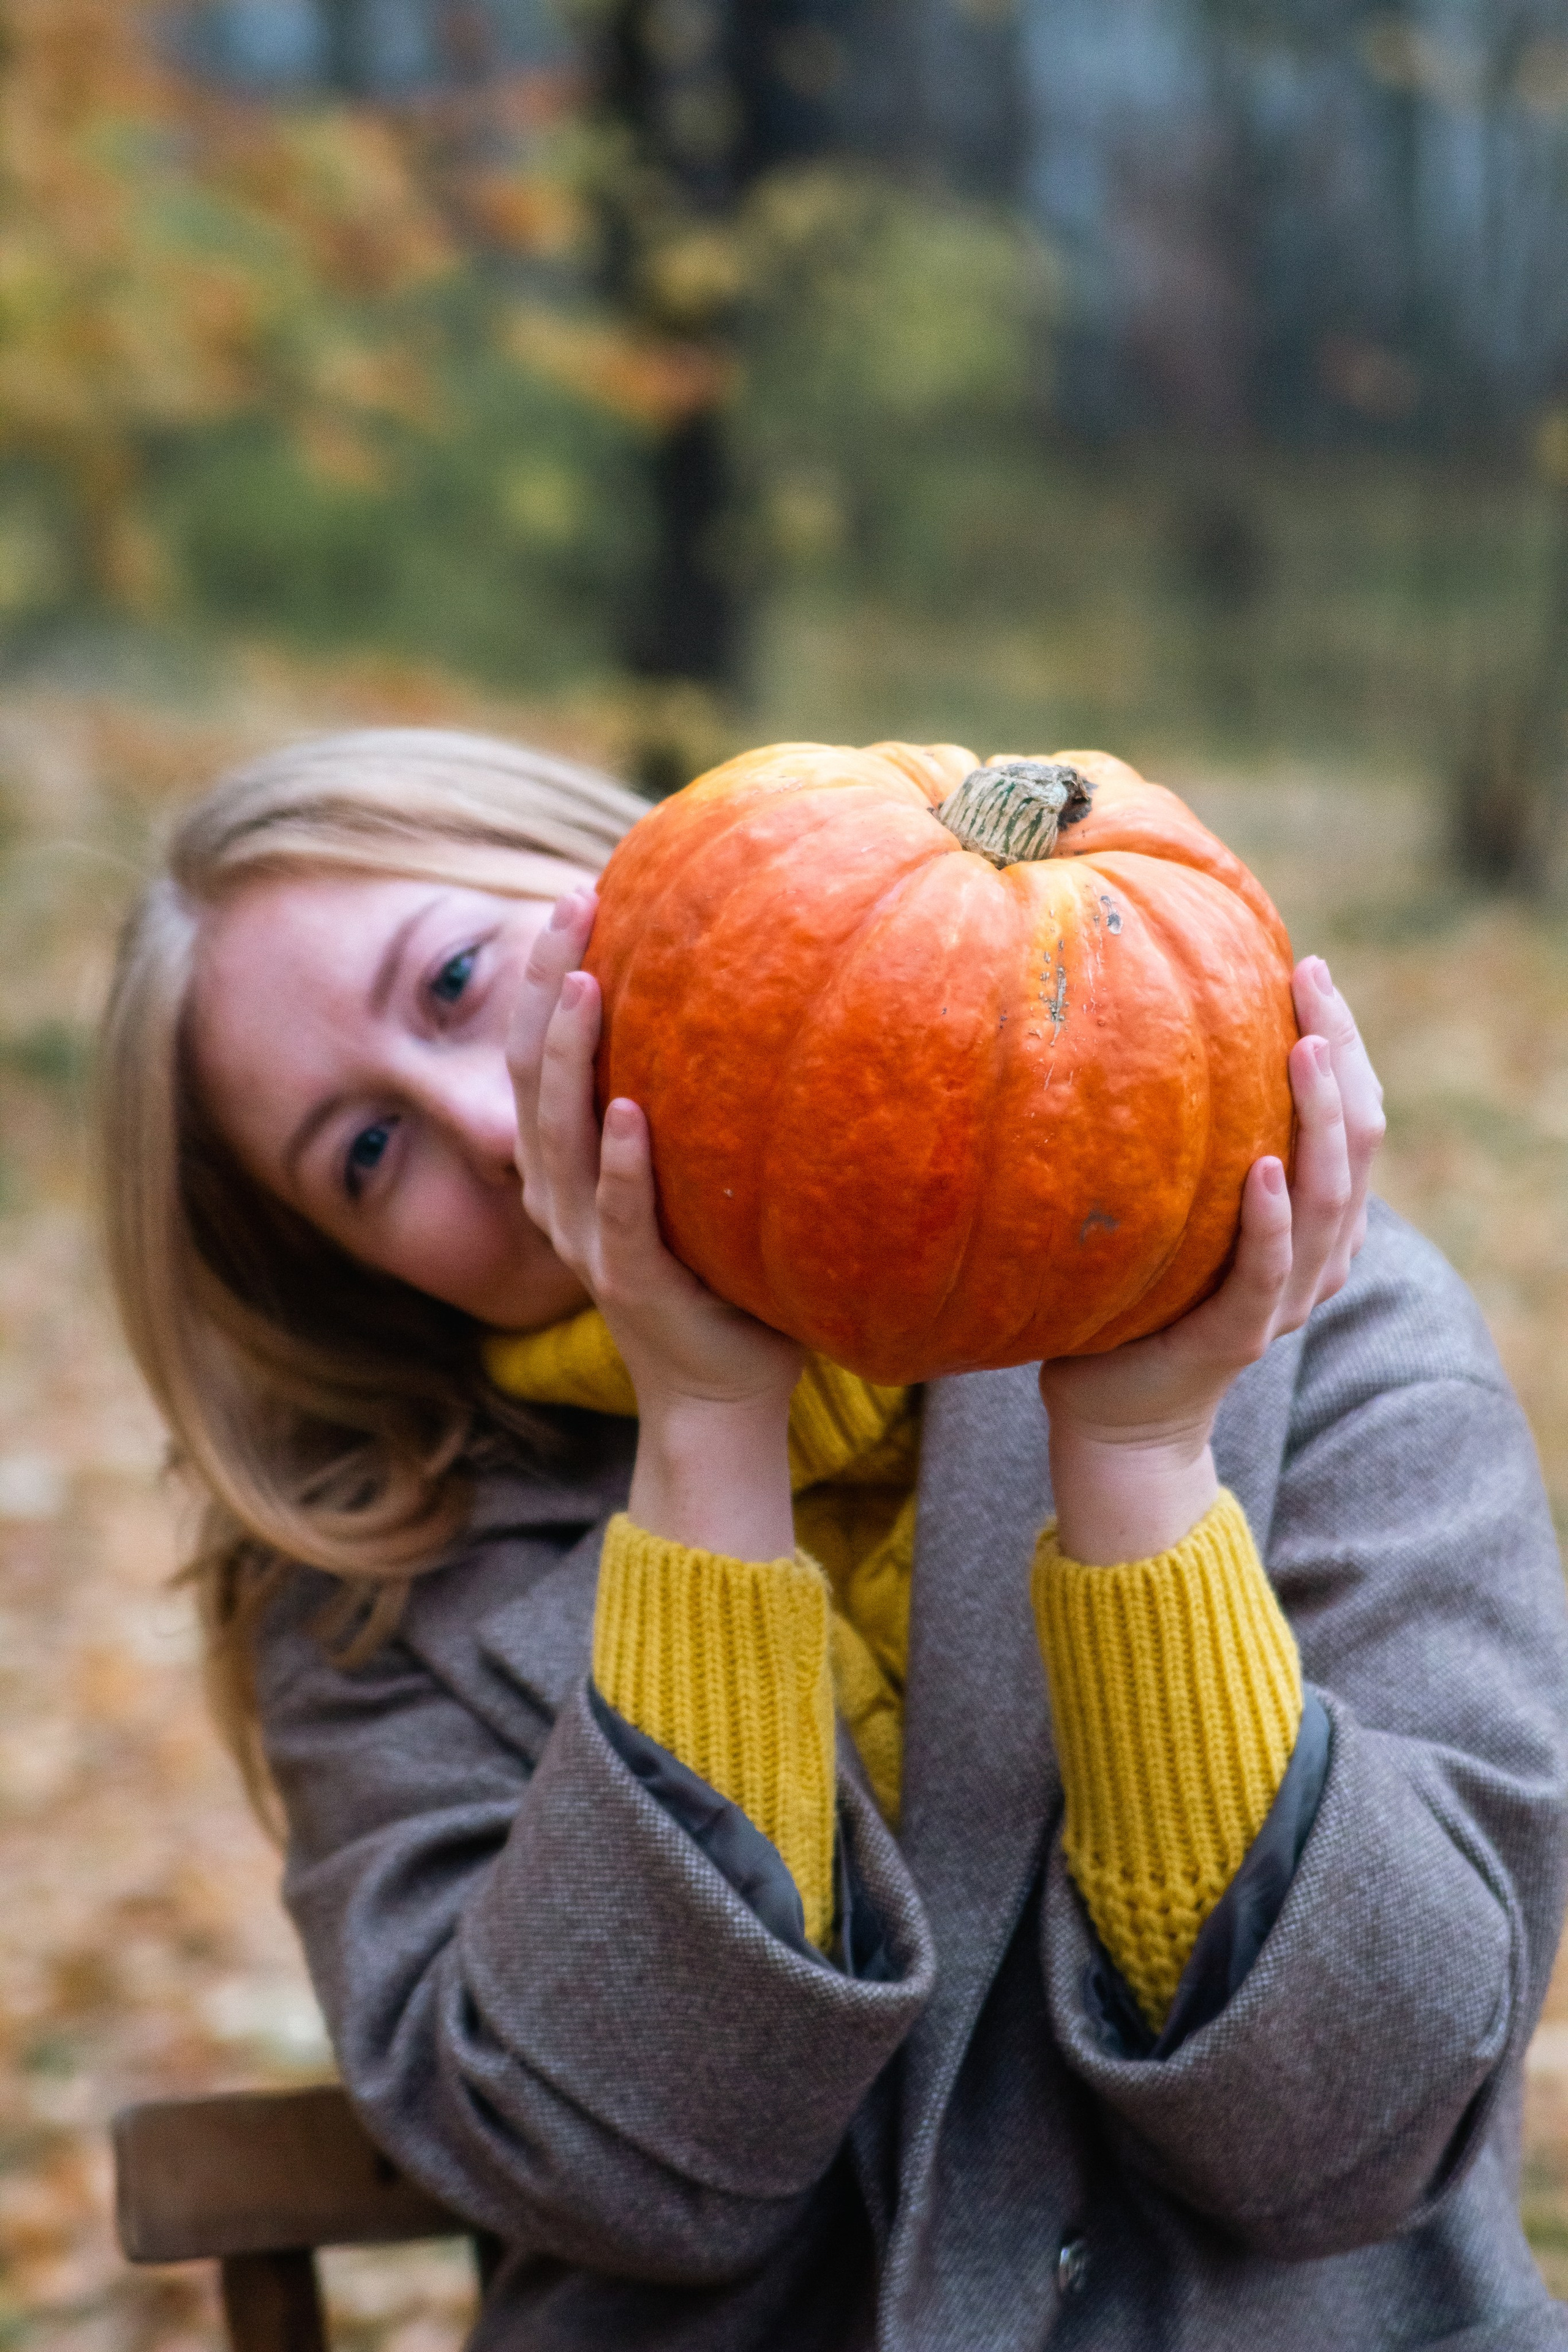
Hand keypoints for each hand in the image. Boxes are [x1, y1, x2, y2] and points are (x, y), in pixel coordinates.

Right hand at [508, 887, 801, 1555]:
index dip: (547, 975)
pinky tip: (629, 1111)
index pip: (539, 1054)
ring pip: (557, 1134)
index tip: (580, 894)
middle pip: (530, 1073)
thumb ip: (710, 1109)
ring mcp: (589, 1244)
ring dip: (570, 1054)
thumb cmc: (726, 1282)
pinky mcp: (631, 1287)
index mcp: (567, 1170)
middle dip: (546, 982)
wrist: (721, 1398)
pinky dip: (619, 1164)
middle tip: (573, 901)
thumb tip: (773, 1000)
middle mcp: (559, 1199)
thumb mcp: (706, 1182)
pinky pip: (618, 1217)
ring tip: (589, 982)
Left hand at [1039, 955, 1384, 1562]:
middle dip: (1342, 1057)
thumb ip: (1182, 1141)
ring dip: (1320, 1120)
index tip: (1308, 969)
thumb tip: (1133, 1027)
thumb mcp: (1170, 1205)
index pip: (1351, 1115)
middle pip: (1357, 1142)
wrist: (1114, 1413)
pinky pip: (1266, 1271)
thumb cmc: (1132, 1297)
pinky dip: (1273, 1220)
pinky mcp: (1239, 1334)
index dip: (1343, 1042)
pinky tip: (1266, 1169)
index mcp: (1313, 1218)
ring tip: (1307, 1049)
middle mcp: (1317, 1254)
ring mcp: (1285, 1297)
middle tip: (1313, 983)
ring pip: (1330, 1199)